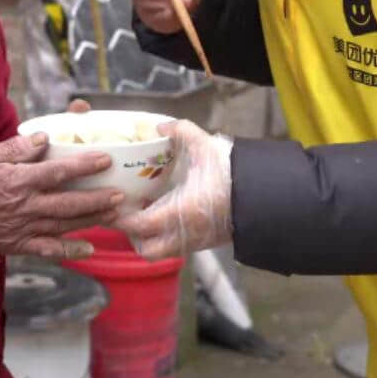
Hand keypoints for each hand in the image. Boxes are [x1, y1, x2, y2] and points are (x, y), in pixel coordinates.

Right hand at [0, 132, 122, 258]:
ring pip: (64, 224)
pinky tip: (89, 249)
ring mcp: (23, 227)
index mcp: (18, 180)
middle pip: (69, 202)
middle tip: (120, 194)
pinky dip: (69, 250)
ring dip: (90, 220)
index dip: (84, 166)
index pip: (59, 171)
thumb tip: (44, 137)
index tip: (105, 159)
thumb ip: (17, 147)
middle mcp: (26, 205)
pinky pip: (47, 249)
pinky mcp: (17, 244)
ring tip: (113, 214)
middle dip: (97, 198)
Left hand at [117, 120, 232, 258]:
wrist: (265, 196)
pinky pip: (176, 246)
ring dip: (148, 238)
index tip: (111, 203)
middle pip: (145, 249)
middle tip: (126, 212)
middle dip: (131, 235)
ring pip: (160, 252)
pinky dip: (165, 235)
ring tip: (145, 213)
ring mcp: (195, 242)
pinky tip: (166, 211)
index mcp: (180, 213)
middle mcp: (184, 234)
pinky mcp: (205, 243)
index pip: (138, 225)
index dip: (119, 217)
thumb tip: (160, 125)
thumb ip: (181, 131)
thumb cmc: (233, 174)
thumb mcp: (205, 147)